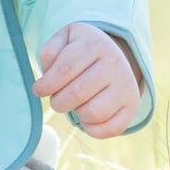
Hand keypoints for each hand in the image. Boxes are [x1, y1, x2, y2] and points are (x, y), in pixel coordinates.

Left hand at [31, 23, 141, 138]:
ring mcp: (126, 85)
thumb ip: (49, 52)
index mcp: (95, 43)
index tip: (38, 90)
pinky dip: (92, 129)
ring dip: (75, 113)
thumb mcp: (63, 40)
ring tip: (73, 104)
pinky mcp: (131, 105)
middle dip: (58, 101)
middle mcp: (115, 62)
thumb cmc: (79, 50)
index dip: (46, 84)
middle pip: (77, 93)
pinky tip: (85, 117)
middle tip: (56, 98)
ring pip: (93, 113)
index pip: (65, 68)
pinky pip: (110, 129)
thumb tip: (48, 75)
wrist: (112, 54)